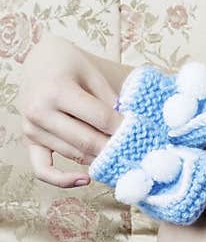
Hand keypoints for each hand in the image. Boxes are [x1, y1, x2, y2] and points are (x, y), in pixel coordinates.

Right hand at [19, 33, 122, 187]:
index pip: (100, 118)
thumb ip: (109, 99)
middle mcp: (39, 112)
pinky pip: (42, 170)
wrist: (38, 60)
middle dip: (114, 148)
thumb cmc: (68, 64)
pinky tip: (85, 180)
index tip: (141, 132)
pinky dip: (62, 180)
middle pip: (86, 141)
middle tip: (135, 152)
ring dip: (97, 160)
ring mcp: (31, 129)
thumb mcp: (92, 72)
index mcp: (56, 91)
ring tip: (119, 159)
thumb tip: (128, 126)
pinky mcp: (28, 141)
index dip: (123, 128)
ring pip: (72, 155)